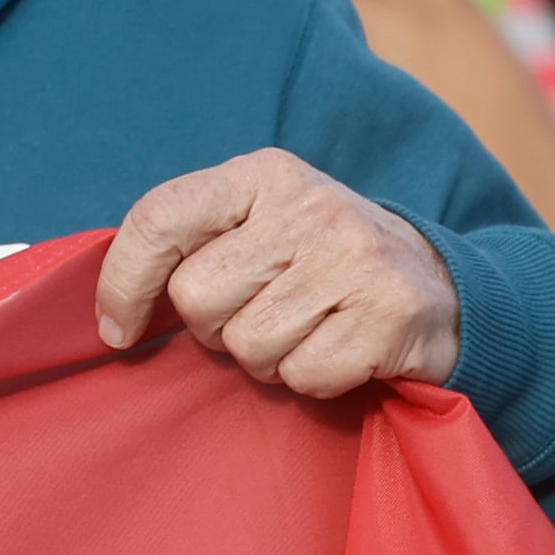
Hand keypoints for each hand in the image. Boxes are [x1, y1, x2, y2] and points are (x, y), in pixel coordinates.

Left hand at [94, 149, 462, 400]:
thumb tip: (112, 313)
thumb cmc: (321, 260)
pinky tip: (338, 350)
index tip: (117, 330)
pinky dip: (310, 379)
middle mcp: (308, 207)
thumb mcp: (259, 224)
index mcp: (260, 175)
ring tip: (302, 331)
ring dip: (264, 359)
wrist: (443, 285)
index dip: (123, 283)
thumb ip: (192, 245)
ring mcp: (355, 257)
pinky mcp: (391, 313)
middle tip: (257, 317)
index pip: (159, 218)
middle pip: (197, 297)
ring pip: (247, 346)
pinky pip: (303, 376)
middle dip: (213, 329)